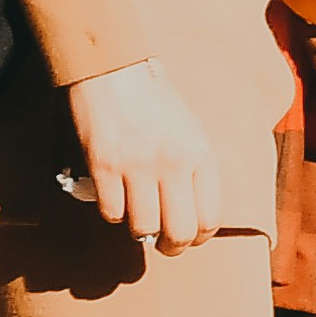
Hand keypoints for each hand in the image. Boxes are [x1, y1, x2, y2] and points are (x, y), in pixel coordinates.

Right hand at [63, 56, 221, 253]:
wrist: (115, 69)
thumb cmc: (155, 103)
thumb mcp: (191, 132)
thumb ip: (195, 171)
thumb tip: (192, 218)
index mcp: (201, 155)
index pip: (210, 219)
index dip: (199, 239)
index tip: (188, 239)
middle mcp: (174, 163)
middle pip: (180, 232)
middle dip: (172, 248)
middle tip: (163, 246)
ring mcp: (138, 165)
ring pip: (143, 228)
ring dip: (138, 229)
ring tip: (136, 216)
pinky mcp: (105, 164)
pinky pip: (111, 212)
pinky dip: (112, 210)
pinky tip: (113, 194)